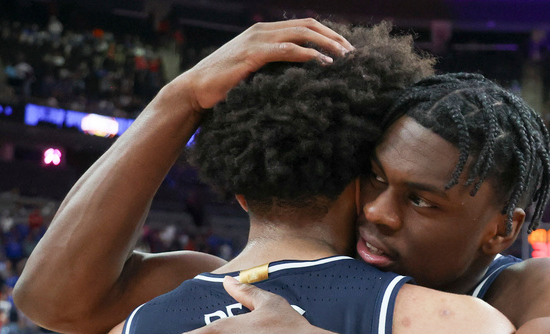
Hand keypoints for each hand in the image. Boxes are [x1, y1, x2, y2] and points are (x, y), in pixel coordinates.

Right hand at [174, 19, 352, 111]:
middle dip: (334, 37)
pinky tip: (323, 62)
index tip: (347, 49)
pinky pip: (285, 50)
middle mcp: (262, 31)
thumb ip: (274, 67)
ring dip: (326, 44)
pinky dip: (307, 54)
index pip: (304, 26)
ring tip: (344, 58)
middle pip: (307, 26)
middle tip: (353, 53)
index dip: (328, 34)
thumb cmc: (226, 85)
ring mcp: (256, 41)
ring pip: (300, 34)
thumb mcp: (255, 71)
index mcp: (265, 32)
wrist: (196, 90)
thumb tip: (300, 78)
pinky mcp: (251, 56)